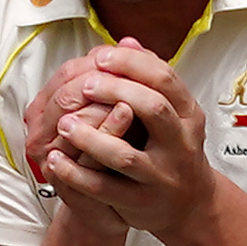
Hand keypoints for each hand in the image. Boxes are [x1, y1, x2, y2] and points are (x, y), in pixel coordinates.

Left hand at [31, 44, 212, 240]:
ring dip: (90, 137)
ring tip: (64, 123)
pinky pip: (104, 188)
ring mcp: (162, 176)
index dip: (132, 64)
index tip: (102, 57)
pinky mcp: (141, 202)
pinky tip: (56, 159)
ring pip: (125, 155)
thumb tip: (127, 41)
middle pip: (153, 109)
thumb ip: (150, 78)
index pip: (165, 79)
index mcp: (189, 116)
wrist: (189, 204)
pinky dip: (76, 173)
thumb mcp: (173, 112)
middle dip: (116, 91)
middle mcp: (181, 145)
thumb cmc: (172, 149)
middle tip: (85, 85)